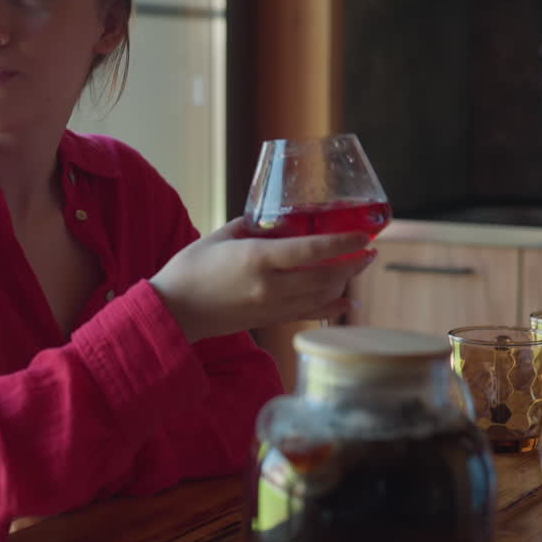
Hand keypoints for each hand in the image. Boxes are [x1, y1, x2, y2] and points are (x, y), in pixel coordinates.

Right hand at [149, 217, 375, 342]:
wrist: (173, 311)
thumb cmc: (190, 269)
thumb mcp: (220, 236)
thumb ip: (252, 228)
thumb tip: (278, 222)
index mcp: (257, 259)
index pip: (311, 250)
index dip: (342, 243)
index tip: (364, 236)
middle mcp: (269, 285)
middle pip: (324, 276)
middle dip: (351, 264)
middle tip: (368, 251)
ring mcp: (270, 306)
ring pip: (320, 296)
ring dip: (344, 283)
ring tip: (358, 268)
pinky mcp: (267, 320)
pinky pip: (307, 314)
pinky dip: (331, 308)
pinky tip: (347, 302)